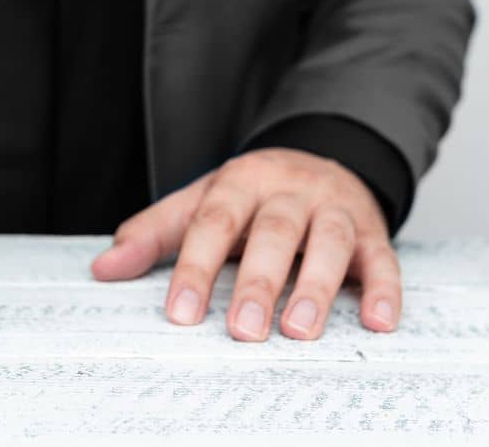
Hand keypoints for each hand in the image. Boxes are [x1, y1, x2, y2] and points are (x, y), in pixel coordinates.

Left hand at [91, 148, 399, 340]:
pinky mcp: (373, 231)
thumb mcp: (200, 201)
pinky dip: (385, 290)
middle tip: (242, 331)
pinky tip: (379, 322)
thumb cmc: (252, 195)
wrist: (323, 156)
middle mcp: (291, 190)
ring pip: (330, 243)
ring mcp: (335, 208)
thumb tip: (103, 268)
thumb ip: (153, 233)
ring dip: (317, 287)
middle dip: (258, 283)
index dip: (196, 267)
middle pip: (275, 232)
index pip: (214, 221)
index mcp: (241, 181)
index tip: (180, 313)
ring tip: (299, 331)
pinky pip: (384, 258)